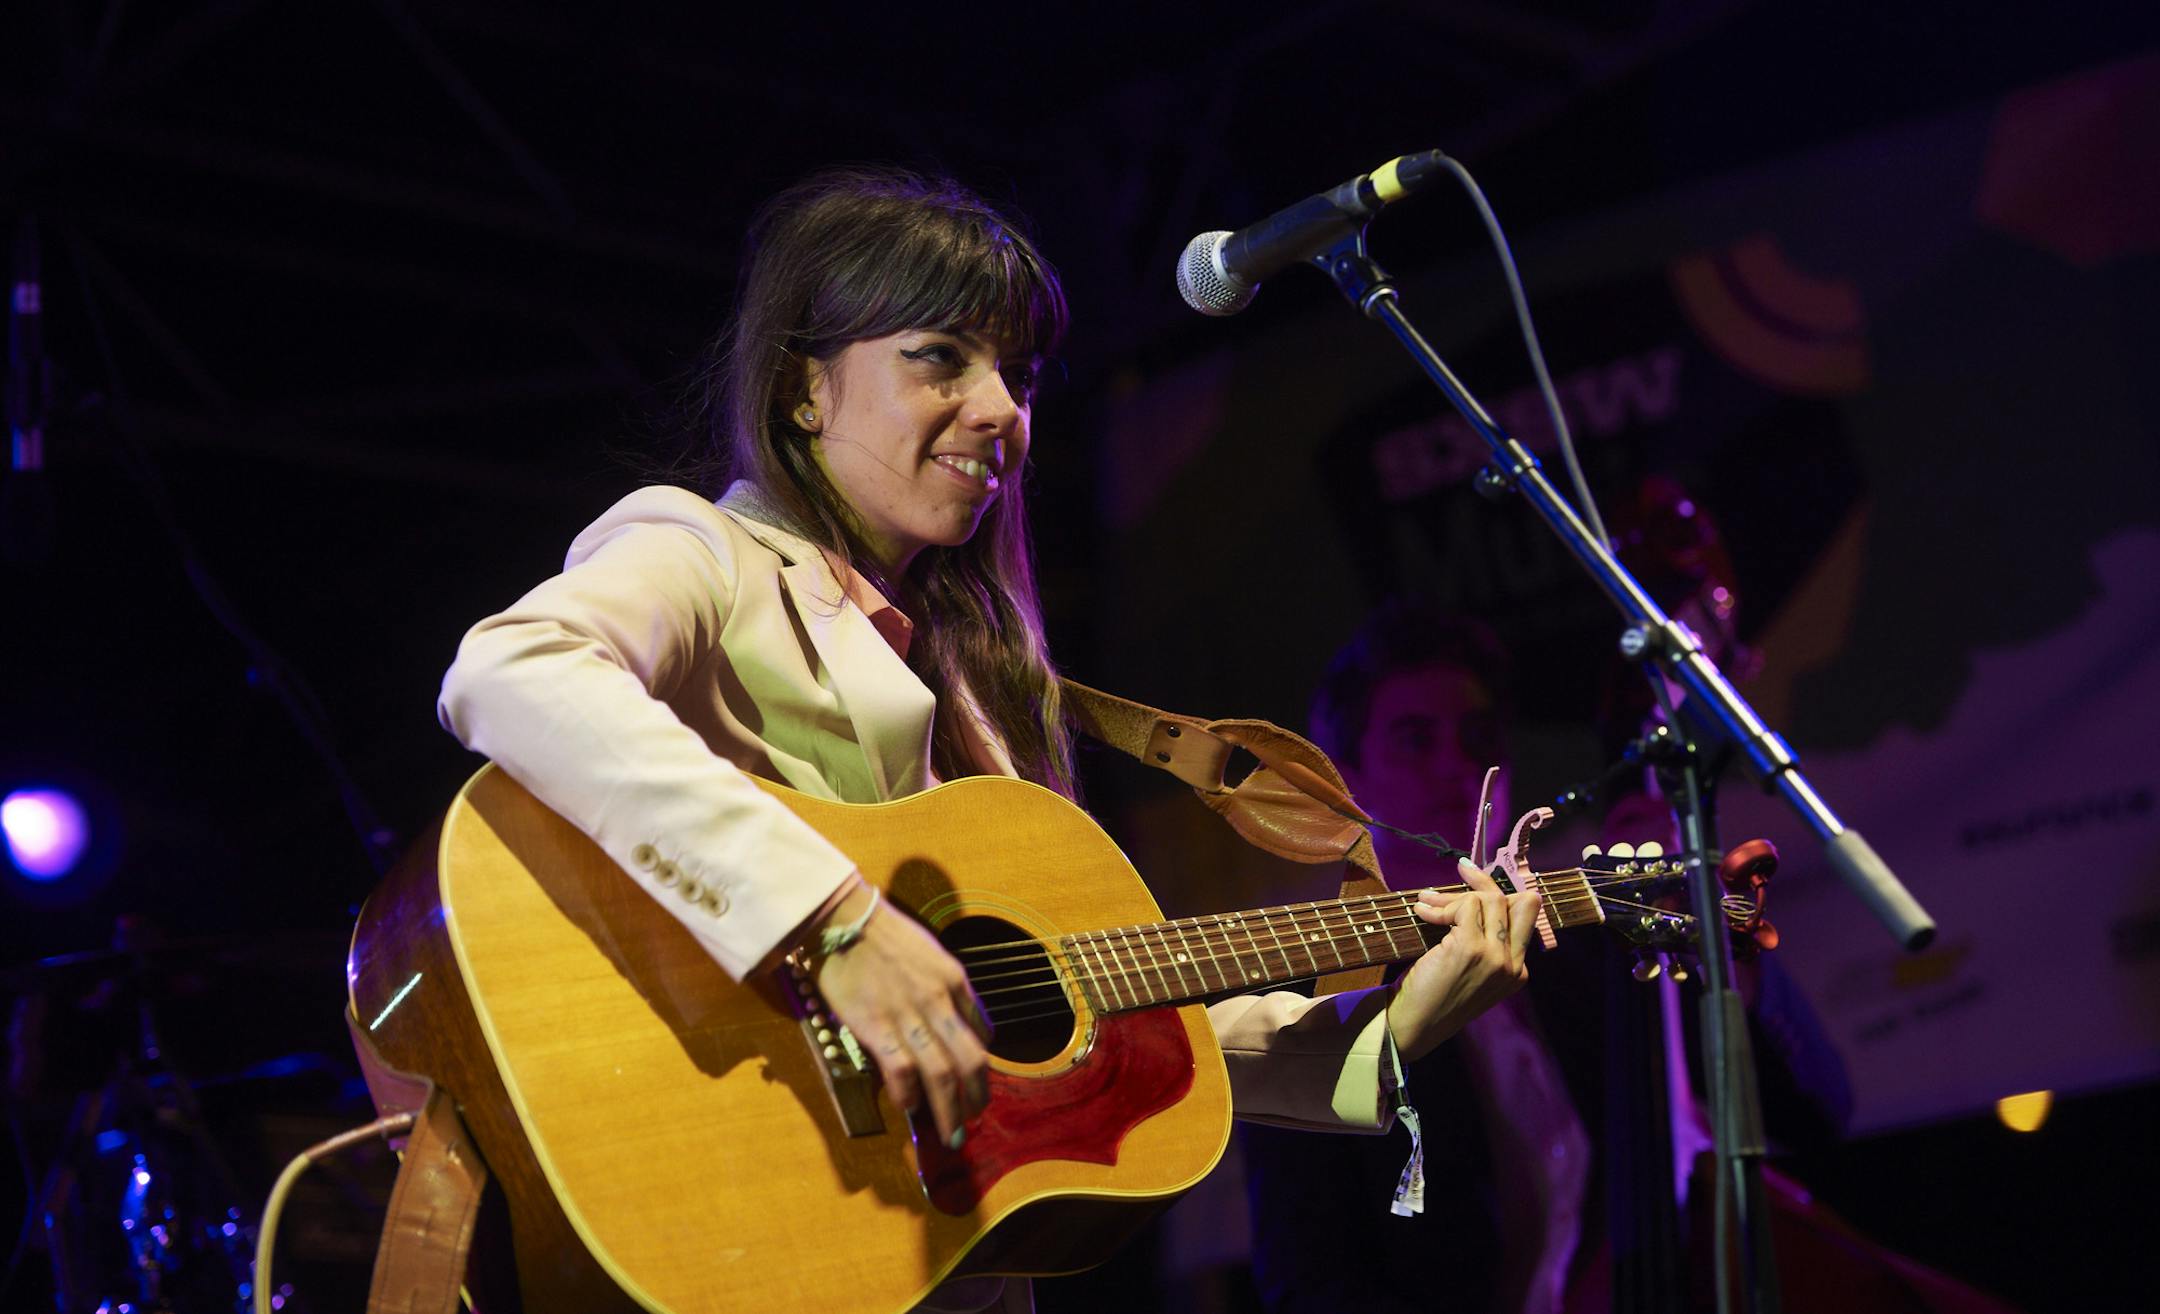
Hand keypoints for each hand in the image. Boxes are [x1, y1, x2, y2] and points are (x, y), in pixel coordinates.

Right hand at [809, 878, 990, 1147]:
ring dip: (949, 1109)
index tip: (974, 1086)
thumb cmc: (884, 934)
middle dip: (975, 1098)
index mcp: (954, 980)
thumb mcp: (932, 954)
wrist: (843, 918)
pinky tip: (909, 1107)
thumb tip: (963, 1023)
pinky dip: (909, 1095)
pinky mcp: (876, 1025)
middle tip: (972, 1120)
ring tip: (951, 1132)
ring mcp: (908, 1014)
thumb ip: (949, 989)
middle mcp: (938, 1000)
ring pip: (942, 1073)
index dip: (981, 1067)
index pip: (981, 1034)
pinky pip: (902, 1070)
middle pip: (969, 1061)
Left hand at [1386, 858, 1539, 1061]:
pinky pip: (1462, 908)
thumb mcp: (1471, 973)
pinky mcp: (1471, 949)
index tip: (1480, 880)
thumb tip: (1476, 897)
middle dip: (1485, 883)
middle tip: (1463, 870)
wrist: (1414, 1026)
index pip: (1527, 916)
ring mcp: (1495, 957)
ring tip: (1427, 901)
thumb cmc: (1435, 999)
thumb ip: (1484, 944)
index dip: (1504, 894)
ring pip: (1488, 901)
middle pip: (1516, 902)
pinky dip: (1439, 905)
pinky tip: (1422, 912)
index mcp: (1517, 973)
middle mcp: (1513, 965)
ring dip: (1453, 895)